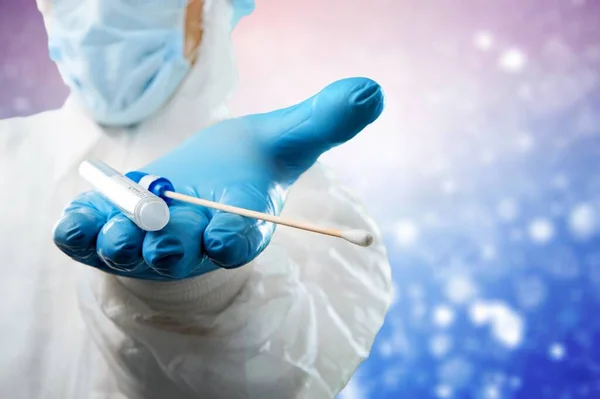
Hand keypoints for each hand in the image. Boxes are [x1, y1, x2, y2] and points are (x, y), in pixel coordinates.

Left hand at [53, 78, 384, 279]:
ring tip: (113, 230)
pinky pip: (94, 240)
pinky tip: (74, 223)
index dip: (231, 239)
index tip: (221, 239)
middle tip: (154, 239)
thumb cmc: (247, 161)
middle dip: (169, 247)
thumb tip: (373, 90)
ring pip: (135, 253)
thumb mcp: (286, 136)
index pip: (239, 240)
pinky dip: (82, 233)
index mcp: (238, 223)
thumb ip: (324, 119)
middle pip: (182, 253)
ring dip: (120, 244)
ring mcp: (153, 240)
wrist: (201, 175)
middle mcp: (195, 241)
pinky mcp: (117, 231)